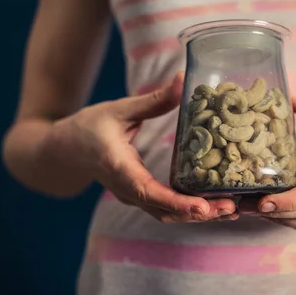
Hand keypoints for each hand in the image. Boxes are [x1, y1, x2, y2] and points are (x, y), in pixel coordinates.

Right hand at [38, 73, 237, 222]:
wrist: (64, 149)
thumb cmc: (88, 127)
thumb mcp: (119, 109)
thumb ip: (153, 100)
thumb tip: (183, 79)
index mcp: (119, 168)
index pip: (149, 192)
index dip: (176, 202)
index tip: (202, 208)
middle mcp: (127, 189)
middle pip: (164, 211)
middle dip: (198, 213)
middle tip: (231, 208)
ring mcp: (133, 196)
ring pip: (166, 215)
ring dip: (197, 215)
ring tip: (231, 209)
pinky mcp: (140, 196)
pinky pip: (165, 209)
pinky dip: (189, 210)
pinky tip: (214, 204)